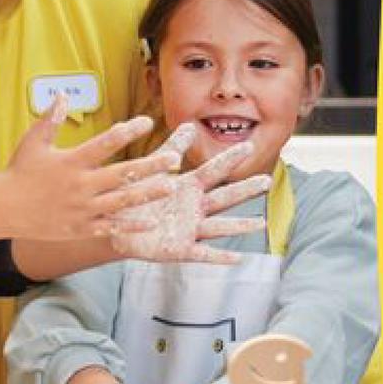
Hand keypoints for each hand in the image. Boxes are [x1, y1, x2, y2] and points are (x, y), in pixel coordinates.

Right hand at [0, 97, 181, 240]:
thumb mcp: (33, 142)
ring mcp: (82, 209)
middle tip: (173, 159)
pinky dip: (131, 225)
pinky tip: (151, 222)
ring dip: (148, 194)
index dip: (128, 131)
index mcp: (71, 162)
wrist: (2, 208)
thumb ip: (51, 118)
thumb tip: (63, 93)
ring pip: (122, 201)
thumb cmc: (18, 171)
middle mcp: (80, 185)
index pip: (105, 143)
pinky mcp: (80, 228)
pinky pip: (110, 227)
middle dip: (150, 165)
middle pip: (122, 173)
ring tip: (170, 187)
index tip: (147, 121)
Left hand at [109, 137, 271, 263]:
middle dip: (244, 190)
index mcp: (188, 187)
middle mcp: (194, 208)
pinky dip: (219, 257)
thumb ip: (170, 149)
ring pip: (219, 227)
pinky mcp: (180, 249)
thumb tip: (188, 125)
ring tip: (261, 223)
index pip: (213, 170)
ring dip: (240, 226)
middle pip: (223, 198)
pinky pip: (203, 254)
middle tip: (267, 181)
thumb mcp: (152, 169)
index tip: (249, 145)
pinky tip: (237, 258)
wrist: (114, 224)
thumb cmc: (137, 195)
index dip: (229, 158)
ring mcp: (189, 229)